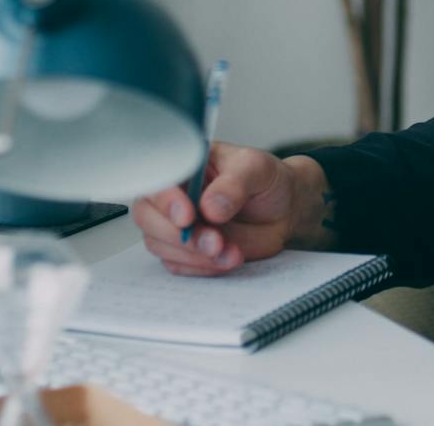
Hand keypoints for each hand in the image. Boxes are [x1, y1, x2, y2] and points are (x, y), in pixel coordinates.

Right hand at [132, 142, 334, 275]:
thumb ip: (234, 184)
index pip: (157, 180)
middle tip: (213, 241)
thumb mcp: (256, 168)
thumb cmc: (267, 180)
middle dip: (177, 235)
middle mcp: (174, 195)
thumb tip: (209, 207)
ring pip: (160, 244)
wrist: (286, 209)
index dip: (165, 201)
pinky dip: (202, 267)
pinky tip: (229, 260)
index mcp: (184, 166)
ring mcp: (178, 224)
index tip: (187, 217)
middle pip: (147, 217)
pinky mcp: (188, 250)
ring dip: (194, 254)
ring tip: (231, 252)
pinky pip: (179, 264)